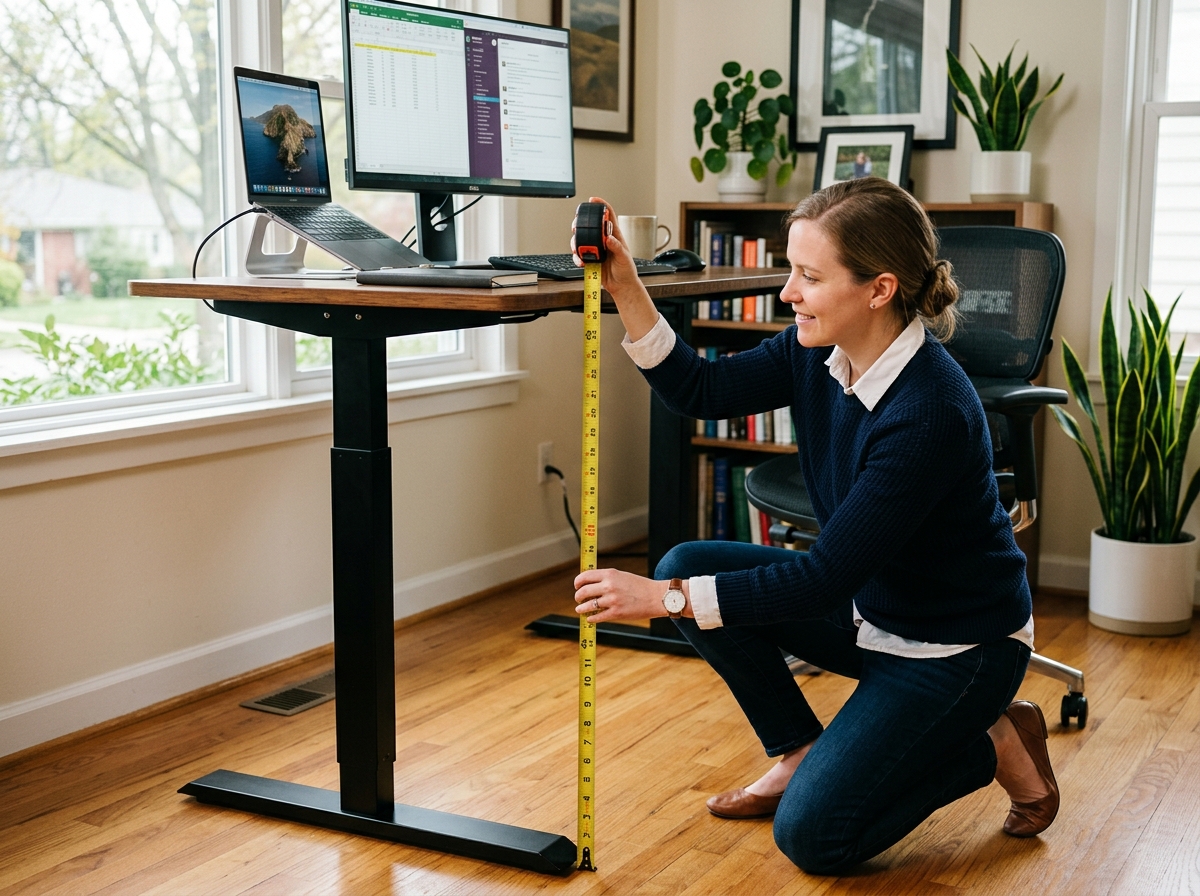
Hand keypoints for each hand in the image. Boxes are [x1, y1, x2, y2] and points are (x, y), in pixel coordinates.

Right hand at [569, 196, 659, 340]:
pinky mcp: (591, 260)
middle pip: (591, 227)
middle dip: (581, 224)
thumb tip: (609, 238)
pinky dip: (578, 258)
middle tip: (576, 227)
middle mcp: (604, 241)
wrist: (622, 287)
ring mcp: (597, 250)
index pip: (608, 216)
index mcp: (615, 236)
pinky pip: (580, 256)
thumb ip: (617, 247)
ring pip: (582, 240)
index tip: (593, 200)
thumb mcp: (625, 258)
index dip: (601, 206)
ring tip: (578, 249)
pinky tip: (581, 261)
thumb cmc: (627, 271)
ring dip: (577, 243)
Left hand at [573, 568, 691, 622]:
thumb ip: (606, 578)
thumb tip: (590, 584)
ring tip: (580, 609)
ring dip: (581, 608)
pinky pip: (597, 616)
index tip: (577, 586)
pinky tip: (590, 617)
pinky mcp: (616, 613)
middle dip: (578, 596)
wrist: (656, 597)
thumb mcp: (622, 576)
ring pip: (587, 605)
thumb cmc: (640, 586)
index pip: (585, 576)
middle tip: (578, 598)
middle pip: (583, 591)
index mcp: (610, 574)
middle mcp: (609, 586)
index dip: (578, 582)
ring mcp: (612, 600)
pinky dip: (591, 618)